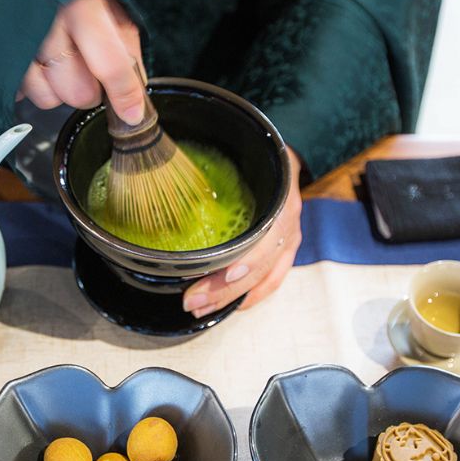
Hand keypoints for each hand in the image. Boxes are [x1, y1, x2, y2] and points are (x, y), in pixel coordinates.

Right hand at [19, 0, 146, 123]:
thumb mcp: (104, 3)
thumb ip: (124, 46)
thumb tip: (135, 91)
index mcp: (81, 6)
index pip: (110, 64)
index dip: (124, 94)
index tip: (132, 113)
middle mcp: (47, 24)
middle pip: (78, 93)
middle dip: (88, 91)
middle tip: (87, 70)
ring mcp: (16, 43)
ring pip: (48, 98)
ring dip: (57, 90)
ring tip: (57, 63)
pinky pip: (20, 93)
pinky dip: (32, 84)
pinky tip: (34, 62)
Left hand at [182, 147, 303, 316]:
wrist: (279, 155)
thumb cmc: (256, 155)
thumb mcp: (243, 152)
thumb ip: (216, 165)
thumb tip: (171, 170)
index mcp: (279, 199)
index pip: (270, 236)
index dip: (250, 258)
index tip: (228, 273)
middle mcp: (288, 223)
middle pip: (260, 266)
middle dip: (226, 288)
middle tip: (192, 300)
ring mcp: (288, 239)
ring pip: (264, 278)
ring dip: (232, 297)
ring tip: (202, 308)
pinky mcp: (284, 251)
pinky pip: (272, 280)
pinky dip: (252, 296)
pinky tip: (233, 306)